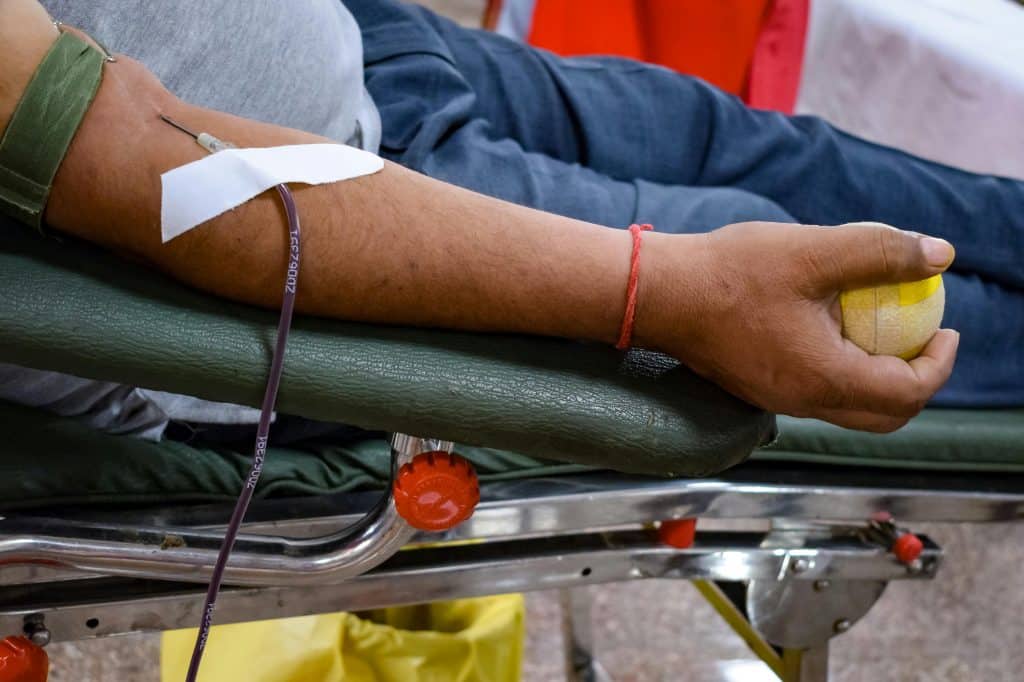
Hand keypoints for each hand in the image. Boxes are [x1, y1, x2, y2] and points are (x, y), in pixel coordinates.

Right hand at [636, 221, 958, 430]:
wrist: (658, 293)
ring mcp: (777, 398)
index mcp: (824, 378)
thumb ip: (881, 252)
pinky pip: (818, 393)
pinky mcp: (758, 387)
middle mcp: (803, 401)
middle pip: (884, 416)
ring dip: (879, 375)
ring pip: (850, 407)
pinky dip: (844, 370)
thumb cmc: (728, 274)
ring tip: (881, 327)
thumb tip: (938, 253)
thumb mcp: (813, 252)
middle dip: (917, 381)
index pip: (908, 392)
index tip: (946, 327)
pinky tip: (831, 324)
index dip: (940, 362)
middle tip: (924, 338)